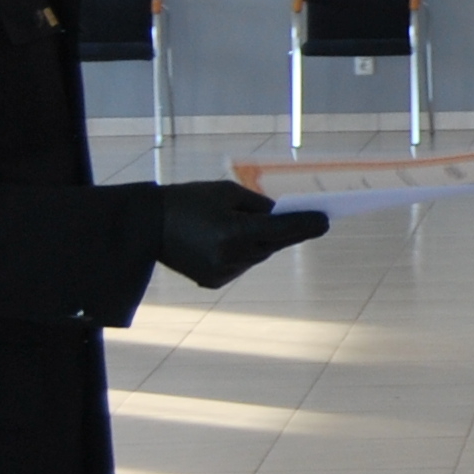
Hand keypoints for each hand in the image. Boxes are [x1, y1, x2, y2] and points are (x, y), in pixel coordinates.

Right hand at [154, 179, 328, 289]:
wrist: (147, 226)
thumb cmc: (188, 200)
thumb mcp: (226, 192)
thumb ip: (257, 205)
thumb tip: (282, 215)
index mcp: (234, 232)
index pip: (281, 230)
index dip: (306, 224)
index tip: (326, 220)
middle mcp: (231, 257)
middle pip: (273, 245)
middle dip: (289, 232)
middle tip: (311, 221)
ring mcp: (222, 273)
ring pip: (258, 257)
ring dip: (265, 243)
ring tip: (271, 228)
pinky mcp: (213, 281)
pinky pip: (241, 265)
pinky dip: (245, 253)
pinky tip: (237, 240)